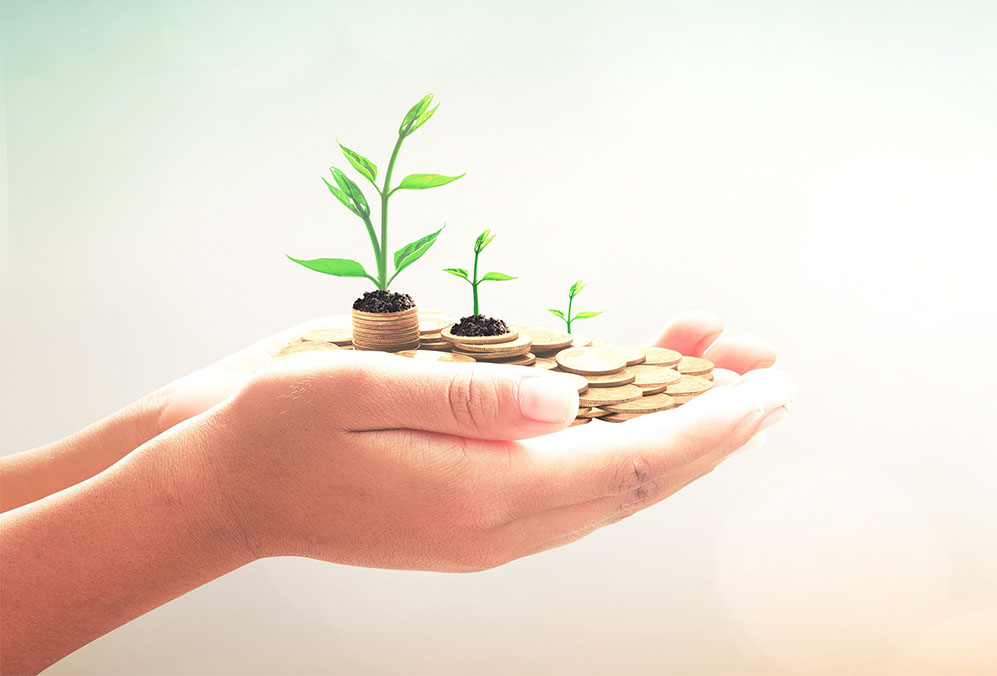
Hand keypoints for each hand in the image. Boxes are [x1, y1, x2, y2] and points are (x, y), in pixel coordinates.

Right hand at [205, 311, 792, 570]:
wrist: (229, 488)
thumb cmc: (280, 429)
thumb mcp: (358, 387)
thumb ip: (469, 399)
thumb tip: (563, 399)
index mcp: (481, 491)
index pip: (629, 460)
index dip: (708, 422)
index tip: (765, 386)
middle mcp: (501, 521)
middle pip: (640, 478)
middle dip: (712, 423)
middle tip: (767, 371)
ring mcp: (493, 527)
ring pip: (614, 483)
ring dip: (674, 430)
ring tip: (716, 366)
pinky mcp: (479, 515)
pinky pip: (574, 482)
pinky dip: (622, 441)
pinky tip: (634, 401)